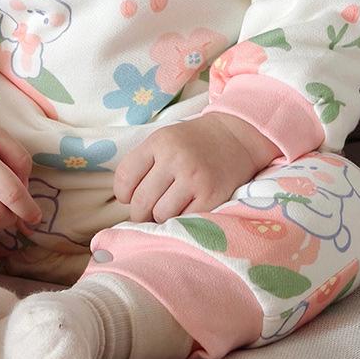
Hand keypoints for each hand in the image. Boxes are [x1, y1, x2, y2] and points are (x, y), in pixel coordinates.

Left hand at [113, 112, 280, 224]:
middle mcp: (175, 158)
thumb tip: (125, 201)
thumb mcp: (164, 140)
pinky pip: (184, 220)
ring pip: (160, 215)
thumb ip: (143, 163)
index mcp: (158, 142)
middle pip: (141, 201)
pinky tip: (184, 211)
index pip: (125, 178)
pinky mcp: (212, 196)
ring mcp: (194, 178)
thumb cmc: (193, 142)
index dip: (123, 194)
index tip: (130, 197)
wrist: (236, 137)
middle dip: (139, 213)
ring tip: (168, 210)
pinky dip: (180, 221)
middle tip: (147, 212)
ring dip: (160, 218)